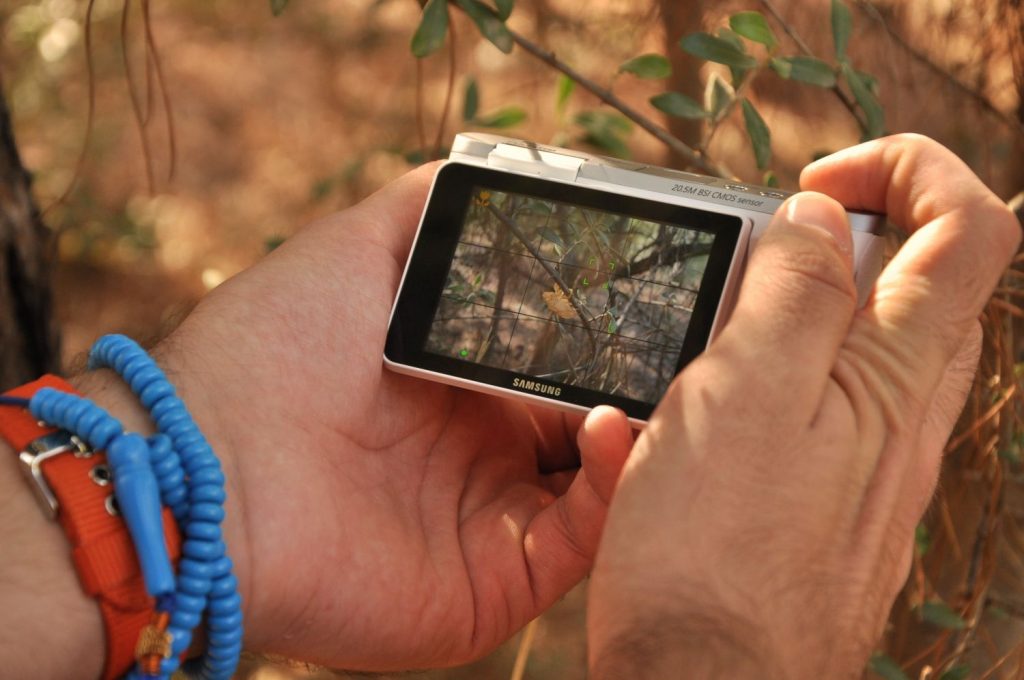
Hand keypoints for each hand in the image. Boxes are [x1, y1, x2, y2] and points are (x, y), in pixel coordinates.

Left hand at [106, 163, 630, 669]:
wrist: (204, 466)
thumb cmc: (270, 348)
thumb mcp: (353, 251)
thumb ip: (429, 210)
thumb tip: (497, 172)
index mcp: (466, 388)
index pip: (569, 364)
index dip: (617, 334)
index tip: (664, 295)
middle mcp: (487, 456)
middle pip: (598, 423)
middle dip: (649, 385)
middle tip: (695, 340)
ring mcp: (495, 522)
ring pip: (607, 487)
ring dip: (647, 435)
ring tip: (675, 380)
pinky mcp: (496, 582)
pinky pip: (580, 541)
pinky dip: (612, 487)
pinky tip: (613, 426)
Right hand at [586, 135, 1020, 677]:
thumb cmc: (712, 552)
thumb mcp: (743, 393)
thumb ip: (795, 293)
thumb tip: (822, 219)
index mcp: (897, 375)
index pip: (968, 229)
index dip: (906, 172)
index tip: (813, 187)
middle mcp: (904, 420)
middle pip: (919, 284)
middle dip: (842, 239)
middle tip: (755, 255)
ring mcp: (869, 468)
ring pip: (854, 351)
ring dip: (781, 319)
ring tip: (698, 348)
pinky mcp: (825, 506)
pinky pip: (808, 419)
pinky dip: (753, 392)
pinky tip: (672, 427)